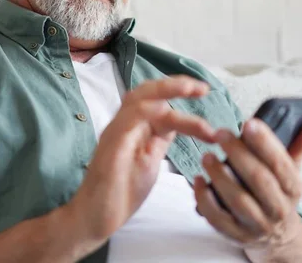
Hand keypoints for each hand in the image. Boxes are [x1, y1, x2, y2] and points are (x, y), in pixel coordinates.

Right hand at [67, 75, 215, 250]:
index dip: (182, 93)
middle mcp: (125, 124)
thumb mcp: (150, 161)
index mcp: (136, 127)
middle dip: (176, 84)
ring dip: (166, 91)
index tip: (205, 92)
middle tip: (203, 88)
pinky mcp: (111, 146)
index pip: (160, 102)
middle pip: (147, 91)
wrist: (96, 217)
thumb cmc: (121, 192)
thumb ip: (161, 140)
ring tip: (191, 90)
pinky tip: (165, 110)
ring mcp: (116, 133)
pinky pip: (127, 121)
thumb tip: (181, 125)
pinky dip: (146, 111)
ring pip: (138, 99)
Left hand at [193, 113, 301, 253]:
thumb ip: (300, 140)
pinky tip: (198, 181)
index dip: (265, 143)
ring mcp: (257, 224)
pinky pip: (218, 219)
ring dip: (220, 176)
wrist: (277, 236)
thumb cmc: (278, 192)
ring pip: (238, 200)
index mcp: (293, 187)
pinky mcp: (236, 234)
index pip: (281, 163)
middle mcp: (278, 208)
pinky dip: (205, 200)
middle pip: (259, 179)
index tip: (248, 123)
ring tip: (206, 156)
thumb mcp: (291, 169)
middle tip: (220, 133)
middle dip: (238, 154)